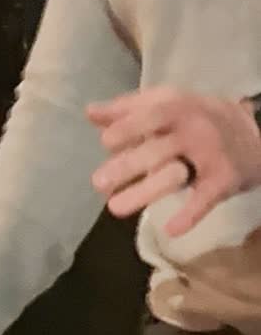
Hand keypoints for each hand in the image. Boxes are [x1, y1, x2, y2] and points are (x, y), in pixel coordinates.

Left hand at [88, 87, 260, 236]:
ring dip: (144, 192)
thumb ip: (129, 108)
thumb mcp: (167, 104)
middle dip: (126, 165)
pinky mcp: (223, 180)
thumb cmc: (197, 119)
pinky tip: (171, 229)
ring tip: (114, 208)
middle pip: (156, 148)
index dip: (128, 127)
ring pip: (174, 175)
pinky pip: (204, 199)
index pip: (150, 114)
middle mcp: (193, 129)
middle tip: (97, 183)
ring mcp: (209, 155)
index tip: (106, 142)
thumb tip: (90, 113)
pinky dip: (190, 215)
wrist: (254, 133)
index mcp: (176, 107)